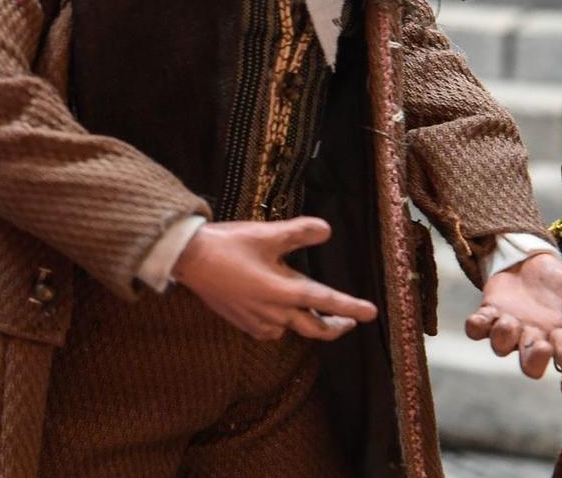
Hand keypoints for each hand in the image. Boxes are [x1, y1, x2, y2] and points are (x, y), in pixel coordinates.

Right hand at [171, 217, 377, 341]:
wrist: (188, 259)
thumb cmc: (227, 245)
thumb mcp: (265, 234)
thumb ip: (298, 232)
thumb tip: (327, 230)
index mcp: (284, 291)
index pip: (326, 301)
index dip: (352, 306)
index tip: (373, 313)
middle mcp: (275, 312)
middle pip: (315, 328)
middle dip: (337, 325)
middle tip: (350, 320)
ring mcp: (258, 320)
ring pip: (292, 329)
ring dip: (307, 322)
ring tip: (311, 311)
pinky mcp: (242, 322)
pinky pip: (271, 331)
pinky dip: (281, 325)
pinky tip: (277, 315)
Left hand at [465, 252, 561, 382]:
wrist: (524, 268)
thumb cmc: (553, 283)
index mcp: (557, 334)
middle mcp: (532, 337)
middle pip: (531, 364)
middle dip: (534, 359)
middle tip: (541, 347)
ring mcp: (508, 329)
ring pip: (501, 346)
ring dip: (503, 337)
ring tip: (509, 322)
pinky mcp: (487, 315)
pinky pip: (477, 329)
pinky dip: (476, 326)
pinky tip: (478, 319)